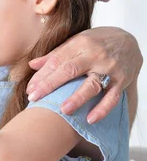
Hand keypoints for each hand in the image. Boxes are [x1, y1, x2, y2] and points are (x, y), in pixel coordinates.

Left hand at [27, 27, 142, 122]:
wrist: (131, 40)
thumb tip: (32, 64)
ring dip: (77, 98)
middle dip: (50, 85)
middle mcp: (94, 55)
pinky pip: (112, 97)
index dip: (41, 76)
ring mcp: (109, 68)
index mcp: (80, 44)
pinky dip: (102, 109)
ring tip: (63, 110)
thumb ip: (55, 54)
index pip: (57, 61)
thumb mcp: (76, 41)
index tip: (30, 90)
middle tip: (34, 98)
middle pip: (70, 71)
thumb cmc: (97, 42)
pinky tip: (90, 119)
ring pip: (92, 85)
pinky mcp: (122, 80)